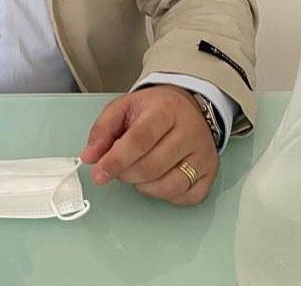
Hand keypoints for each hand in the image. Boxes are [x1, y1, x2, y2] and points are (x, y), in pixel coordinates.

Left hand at [79, 85, 217, 205]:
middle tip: (117, 167)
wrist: (186, 104)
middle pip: (152, 166)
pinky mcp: (210, 172)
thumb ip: (102, 130)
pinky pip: (186, 197)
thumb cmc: (153, 108)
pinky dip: (164, 195)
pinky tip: (155, 180)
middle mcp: (190, 131)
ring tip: (135, 171)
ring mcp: (203, 154)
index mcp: (166, 109)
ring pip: (169, 185)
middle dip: (126, 173)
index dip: (116, 160)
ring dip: (143, 186)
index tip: (99, 173)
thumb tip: (89, 157)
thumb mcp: (123, 108)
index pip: (139, 140)